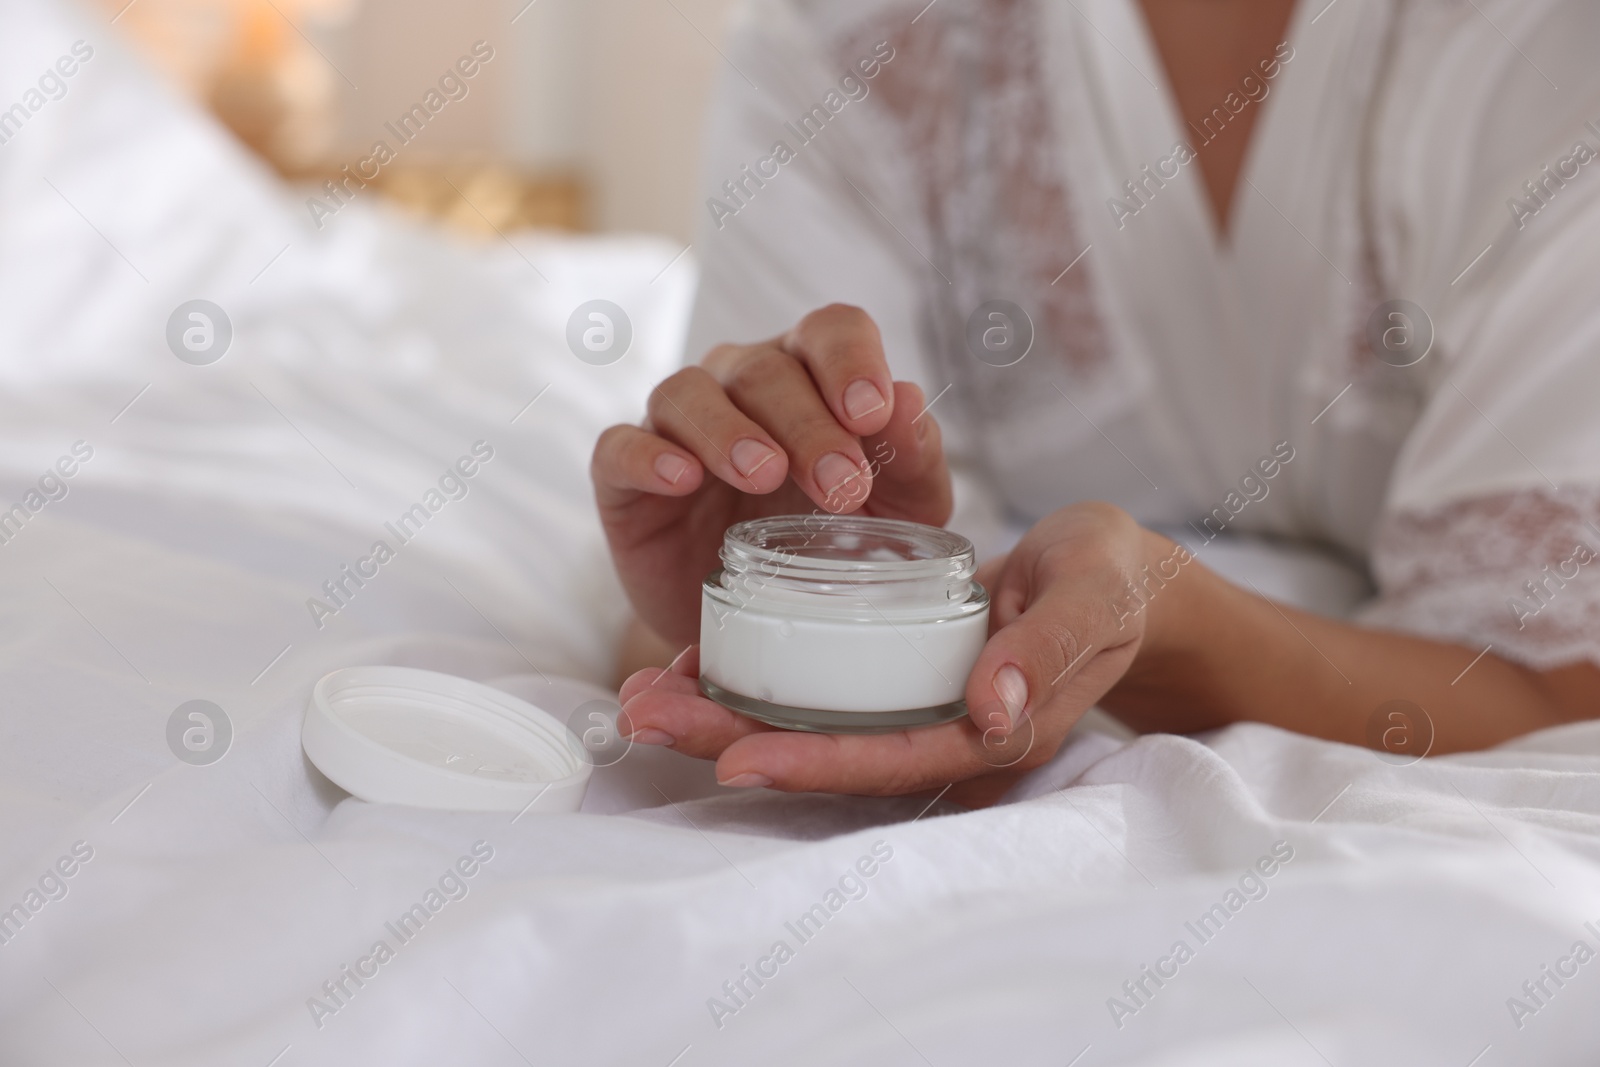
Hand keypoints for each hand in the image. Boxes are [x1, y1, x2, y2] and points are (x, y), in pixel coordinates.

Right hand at [591, 304, 951, 643]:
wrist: (765, 623)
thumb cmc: (836, 544)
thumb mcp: (898, 511)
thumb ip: (912, 458)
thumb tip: (910, 401)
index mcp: (813, 374)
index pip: (830, 329)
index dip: (851, 360)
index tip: (872, 414)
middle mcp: (741, 383)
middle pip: (766, 368)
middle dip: (808, 425)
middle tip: (840, 486)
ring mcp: (677, 426)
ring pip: (688, 393)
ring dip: (729, 431)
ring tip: (764, 474)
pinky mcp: (624, 479)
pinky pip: (621, 447)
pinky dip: (648, 456)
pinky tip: (682, 480)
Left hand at [617, 503, 1191, 804]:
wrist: (1112, 574)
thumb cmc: (1109, 580)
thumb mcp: (1091, 597)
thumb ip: (1046, 649)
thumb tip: (991, 712)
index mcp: (996, 732)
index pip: (891, 760)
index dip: (813, 764)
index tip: (732, 758)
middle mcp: (944, 736)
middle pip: (828, 756)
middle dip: (732, 743)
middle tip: (643, 717)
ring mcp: (916, 712)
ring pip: (810, 729)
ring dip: (723, 716)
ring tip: (641, 697)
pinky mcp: (896, 682)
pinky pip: (817, 695)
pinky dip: (755, 680)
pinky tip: (694, 662)